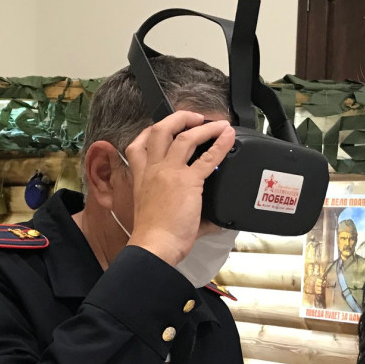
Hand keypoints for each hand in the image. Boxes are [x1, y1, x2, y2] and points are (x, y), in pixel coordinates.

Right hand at [125, 112, 235, 265]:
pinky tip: (228, 136)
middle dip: (177, 118)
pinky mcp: (188, 181)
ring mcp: (170, 173)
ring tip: (217, 124)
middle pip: (160, 131)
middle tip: (192, 118)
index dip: (147, 132)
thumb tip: (209, 219)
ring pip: (185, 138)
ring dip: (203, 127)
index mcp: (141, 177)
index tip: (158, 128)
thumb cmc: (152, 235)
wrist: (154, 245)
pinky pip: (207, 157)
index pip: (136, 146)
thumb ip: (176, 207)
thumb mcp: (154, 214)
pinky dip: (220, 143)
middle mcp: (154, 170)